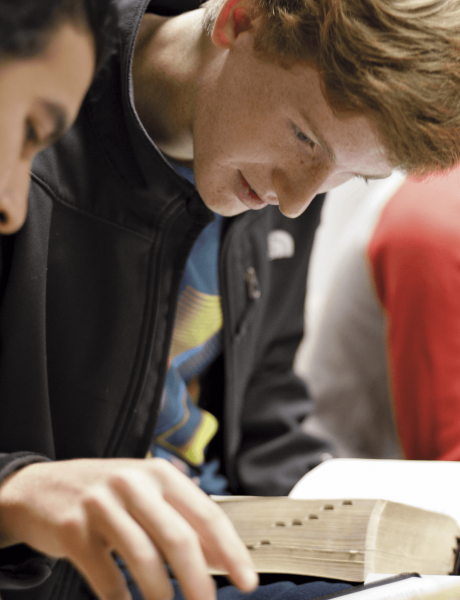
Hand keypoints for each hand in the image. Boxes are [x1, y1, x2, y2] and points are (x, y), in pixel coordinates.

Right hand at [0, 457, 257, 599]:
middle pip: (178, 538)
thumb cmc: (106, 494)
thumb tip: (221, 559)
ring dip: (162, 597)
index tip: (248, 581)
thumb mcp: (146, 494)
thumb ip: (182, 519)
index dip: (231, 550)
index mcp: (159, 473)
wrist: (41, 487)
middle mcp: (133, 483)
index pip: (206, 513)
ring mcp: (101, 505)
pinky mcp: (73, 530)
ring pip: (144, 560)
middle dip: (199, 582)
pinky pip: (106, 576)